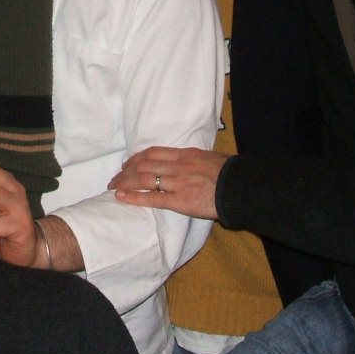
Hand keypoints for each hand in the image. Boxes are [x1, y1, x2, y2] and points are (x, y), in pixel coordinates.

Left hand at [108, 146, 226, 219]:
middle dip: (126, 171)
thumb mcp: (210, 158)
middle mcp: (178, 166)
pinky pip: (153, 198)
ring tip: (112, 187)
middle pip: (143, 165)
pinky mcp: (180, 200)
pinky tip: (121, 196)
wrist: (241, 187)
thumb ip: (194, 160)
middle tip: (115, 177)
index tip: (127, 163)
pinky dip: (134, 196)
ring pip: (144, 179)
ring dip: (124, 182)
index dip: (136, 158)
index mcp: (185, 154)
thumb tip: (186, 160)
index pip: (153, 153)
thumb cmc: (230, 173)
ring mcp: (178, 183)